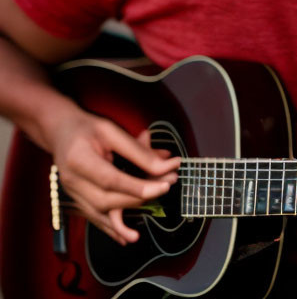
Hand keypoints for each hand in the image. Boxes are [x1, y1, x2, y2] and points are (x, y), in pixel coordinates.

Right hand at [48, 107, 180, 244]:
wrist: (59, 132)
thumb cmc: (87, 128)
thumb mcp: (112, 130)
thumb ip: (138, 150)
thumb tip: (167, 164)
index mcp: (78, 159)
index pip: (110, 180)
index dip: (138, 186)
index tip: (165, 184)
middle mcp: (72, 180)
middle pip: (106, 200)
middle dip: (139, 197)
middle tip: (168, 185)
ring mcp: (72, 193)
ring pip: (100, 213)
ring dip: (127, 216)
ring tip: (149, 215)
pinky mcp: (76, 199)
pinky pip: (94, 218)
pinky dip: (111, 229)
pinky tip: (127, 237)